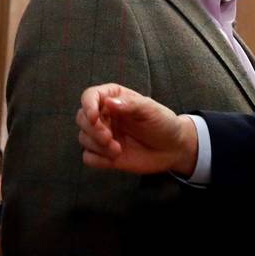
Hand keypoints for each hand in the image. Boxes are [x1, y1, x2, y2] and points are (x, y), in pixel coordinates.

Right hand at [78, 84, 197, 176]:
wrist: (173, 149)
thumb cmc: (163, 123)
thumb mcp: (151, 110)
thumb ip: (131, 104)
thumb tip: (108, 102)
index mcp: (114, 98)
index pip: (90, 96)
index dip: (88, 106)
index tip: (94, 118)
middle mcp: (105, 115)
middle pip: (81, 118)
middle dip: (92, 130)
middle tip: (109, 138)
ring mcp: (104, 135)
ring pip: (83, 138)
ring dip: (97, 146)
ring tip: (117, 150)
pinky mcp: (105, 154)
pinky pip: (88, 157)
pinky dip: (97, 159)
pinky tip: (114, 158)